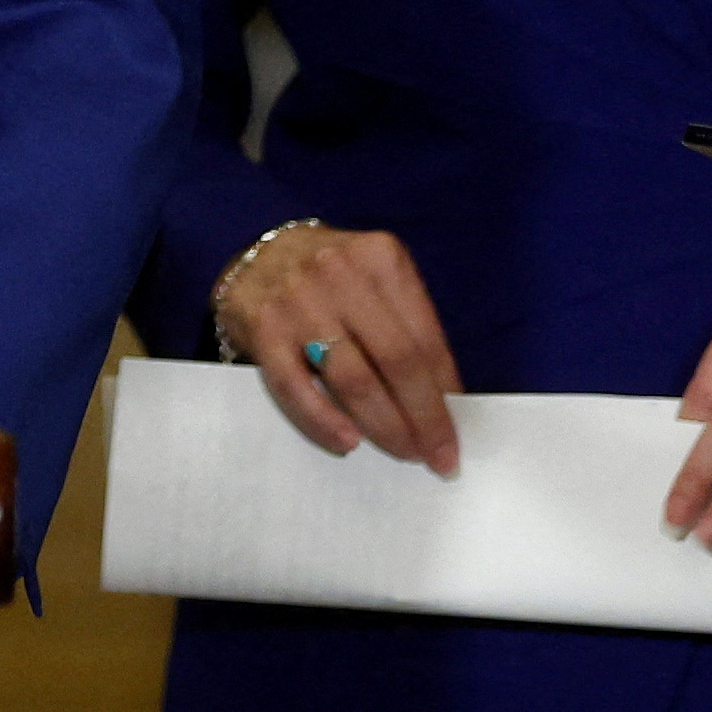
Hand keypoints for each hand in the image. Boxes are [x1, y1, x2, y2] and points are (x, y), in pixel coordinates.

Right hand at [214, 224, 462, 474]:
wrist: (254, 254)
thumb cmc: (330, 278)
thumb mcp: (376, 280)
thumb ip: (407, 327)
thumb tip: (443, 400)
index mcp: (380, 258)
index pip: (425, 339)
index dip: (445, 395)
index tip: (456, 435)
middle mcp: (339, 274)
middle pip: (396, 360)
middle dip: (423, 417)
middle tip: (436, 456)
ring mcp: (298, 301)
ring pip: (352, 378)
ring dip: (383, 425)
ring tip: (402, 451)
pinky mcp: (263, 327)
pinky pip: (296, 386)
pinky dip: (323, 420)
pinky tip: (347, 442)